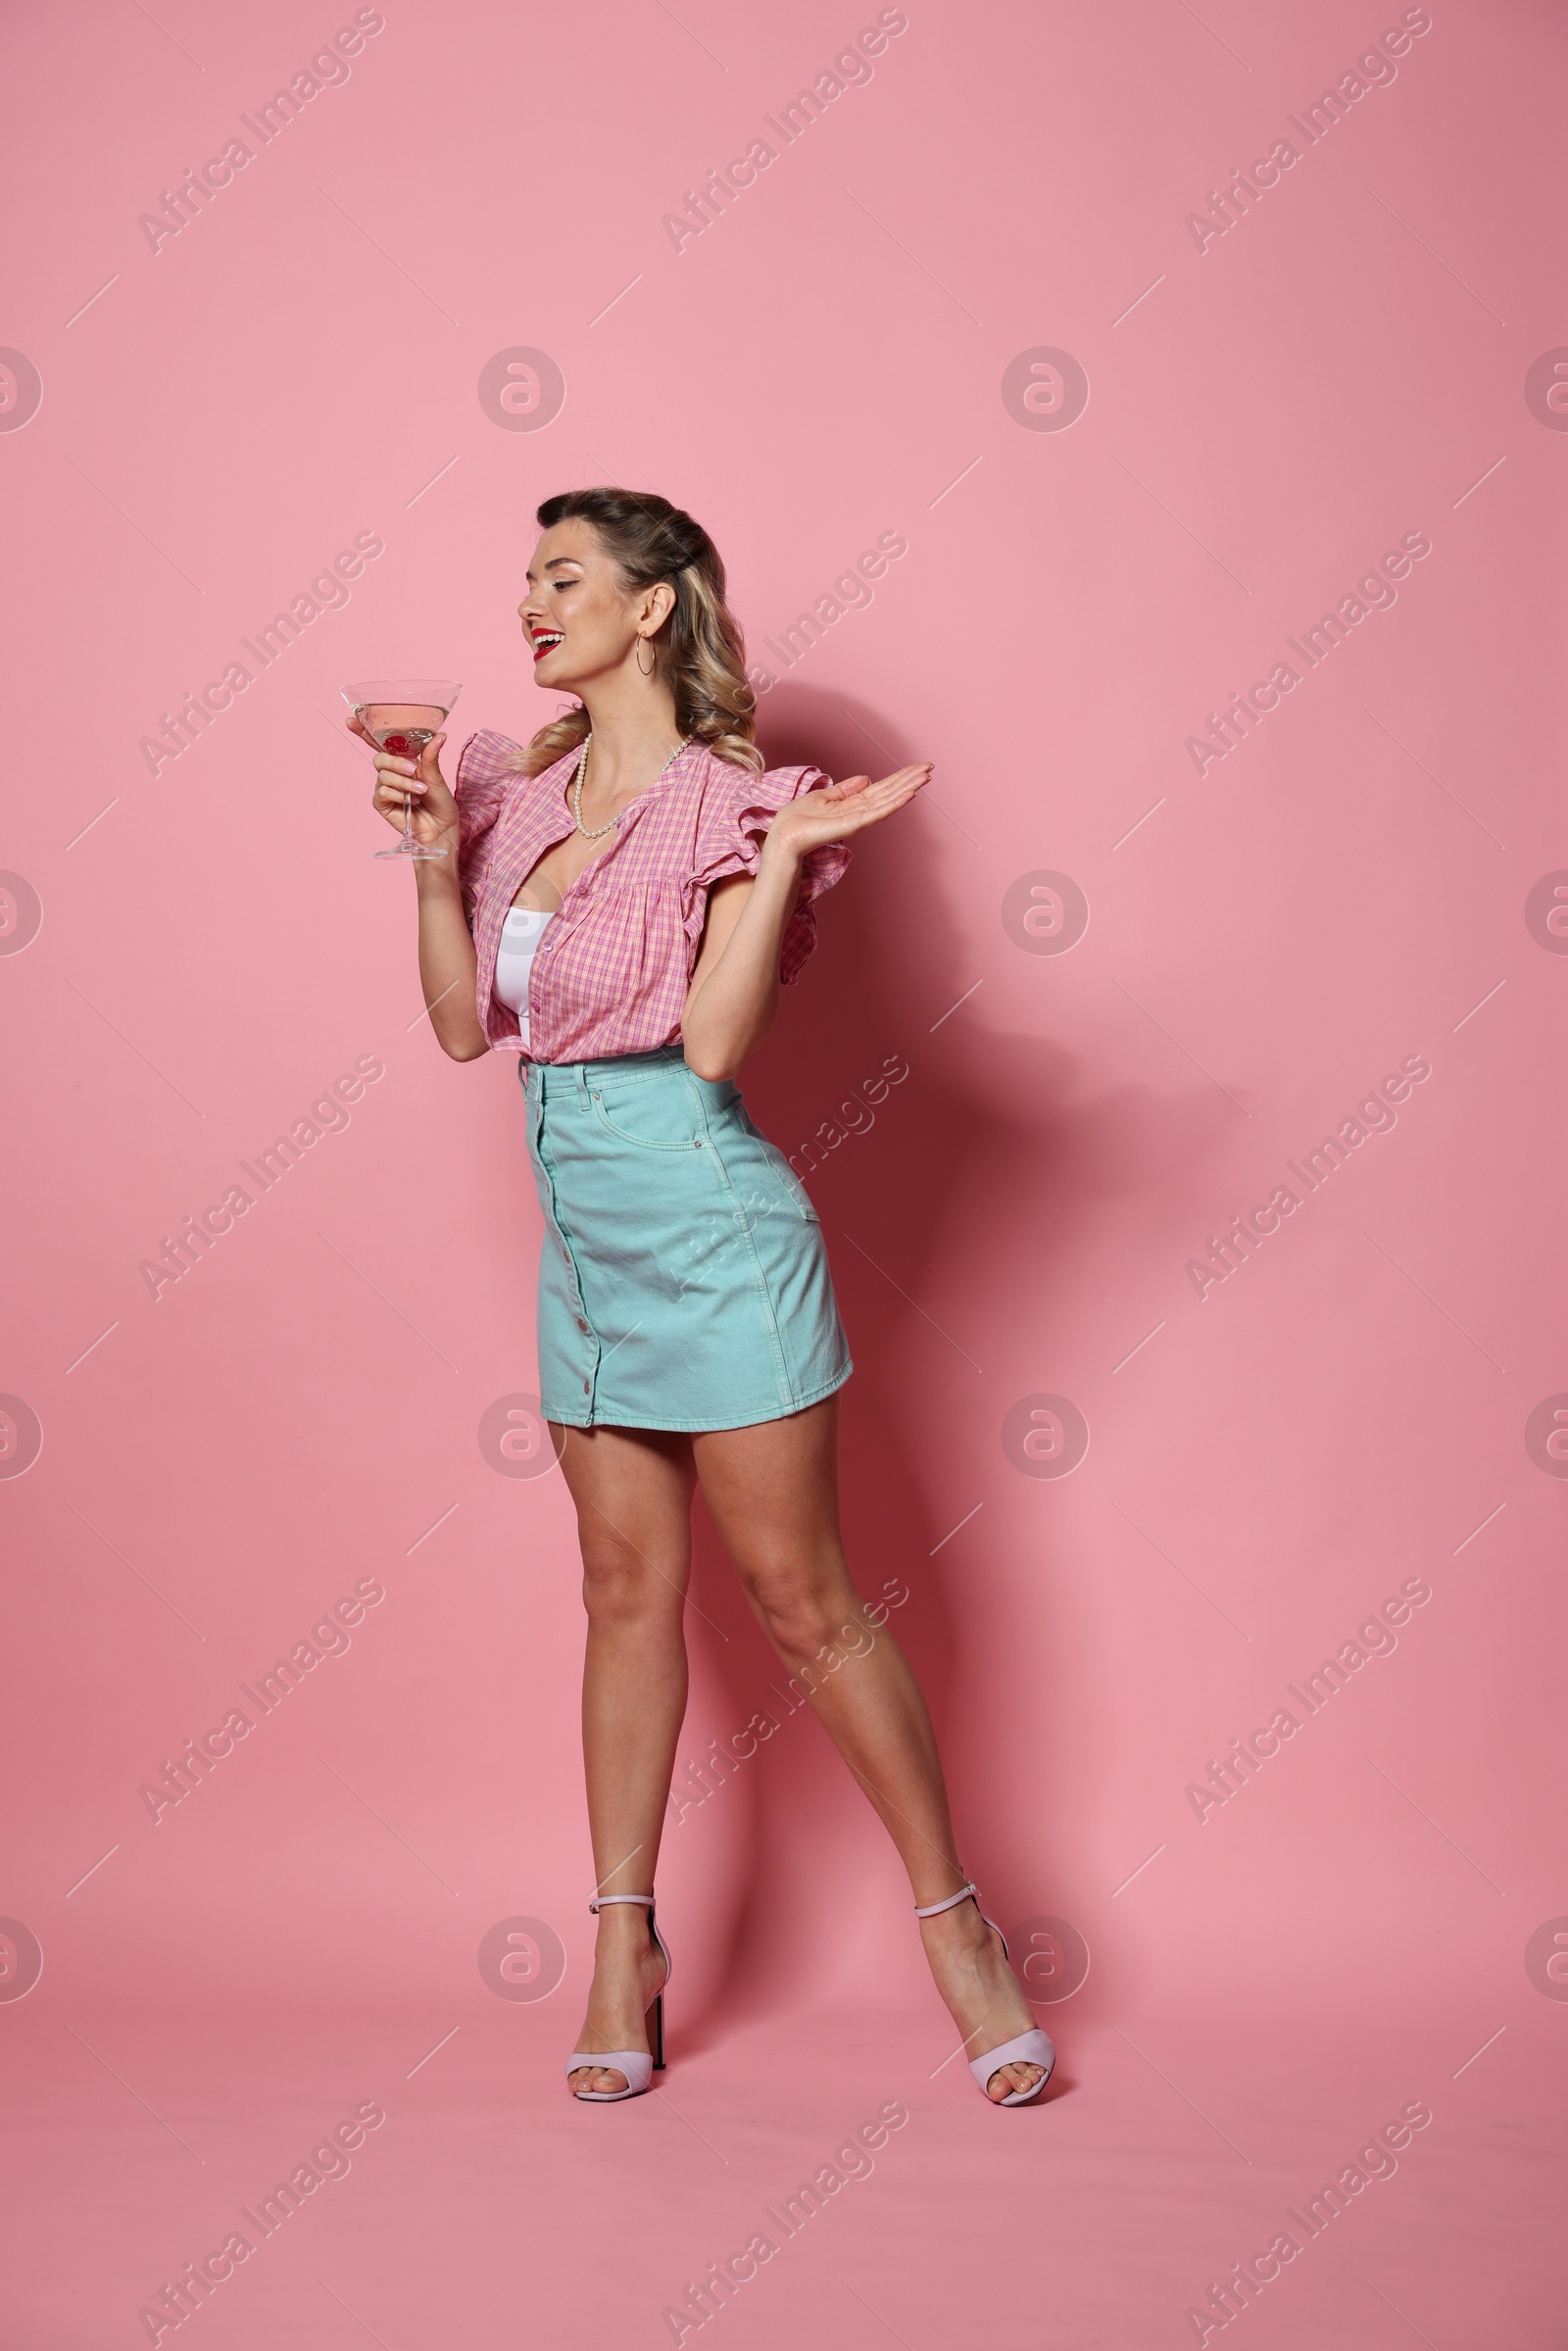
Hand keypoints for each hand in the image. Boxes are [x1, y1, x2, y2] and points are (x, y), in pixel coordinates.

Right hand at [350, 715, 458, 852]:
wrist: (441, 827)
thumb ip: (431, 755)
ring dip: (404, 783)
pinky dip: (398, 795)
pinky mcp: (382, 804)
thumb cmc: (440, 802)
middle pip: (379, 758)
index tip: (351, 719)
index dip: (364, 731)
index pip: (379, 743)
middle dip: (395, 763)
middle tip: (414, 771)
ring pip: (383, 776)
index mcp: (402, 761)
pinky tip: (411, 802)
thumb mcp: (436, 776)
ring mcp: (385, 788)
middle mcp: (391, 772)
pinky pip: (382, 792)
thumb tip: (440, 735)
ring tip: (421, 792)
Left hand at [763, 763, 930, 860]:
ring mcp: (858, 818)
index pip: (882, 788)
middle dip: (910, 780)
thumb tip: (865, 778)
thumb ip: (846, 789)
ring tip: (926, 778)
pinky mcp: (853, 825)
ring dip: (908, 789)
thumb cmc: (799, 819)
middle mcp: (860, 811)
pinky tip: (908, 794)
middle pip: (890, 792)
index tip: (918, 767)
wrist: (784, 835)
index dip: (900, 777)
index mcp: (853, 803)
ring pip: (889, 800)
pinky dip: (894, 803)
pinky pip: (878, 812)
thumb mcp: (824, 796)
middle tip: (931, 768)